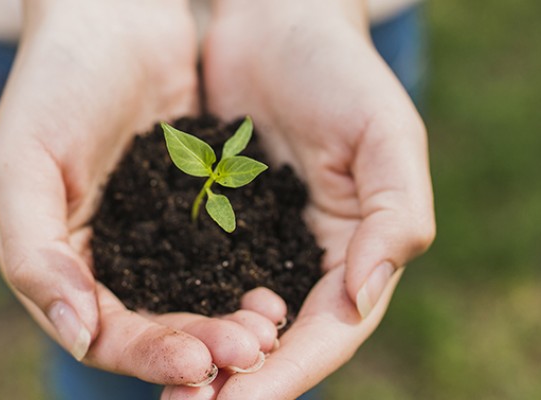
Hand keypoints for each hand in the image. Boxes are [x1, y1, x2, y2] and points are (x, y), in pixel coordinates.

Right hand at [0, 0, 281, 385]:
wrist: (111, 12)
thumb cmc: (53, 80)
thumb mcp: (23, 164)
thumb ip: (33, 254)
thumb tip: (78, 336)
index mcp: (57, 263)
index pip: (102, 334)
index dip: (149, 353)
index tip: (200, 360)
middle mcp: (105, 261)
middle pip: (155, 327)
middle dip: (201, 344)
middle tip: (252, 349)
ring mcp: (153, 237)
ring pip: (194, 300)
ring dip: (228, 321)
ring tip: (269, 327)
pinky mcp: (195, 211)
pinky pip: (222, 258)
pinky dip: (245, 278)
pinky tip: (278, 286)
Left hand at [163, 0, 435, 396]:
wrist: (277, 19)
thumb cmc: (340, 69)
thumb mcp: (386, 133)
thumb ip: (395, 217)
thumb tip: (363, 299)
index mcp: (361, 250)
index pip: (331, 330)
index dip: (290, 371)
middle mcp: (312, 261)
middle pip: (281, 342)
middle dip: (241, 381)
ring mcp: (262, 247)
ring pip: (235, 322)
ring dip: (205, 358)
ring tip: (168, 390)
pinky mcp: (218, 227)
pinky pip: (197, 281)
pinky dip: (179, 311)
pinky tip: (145, 332)